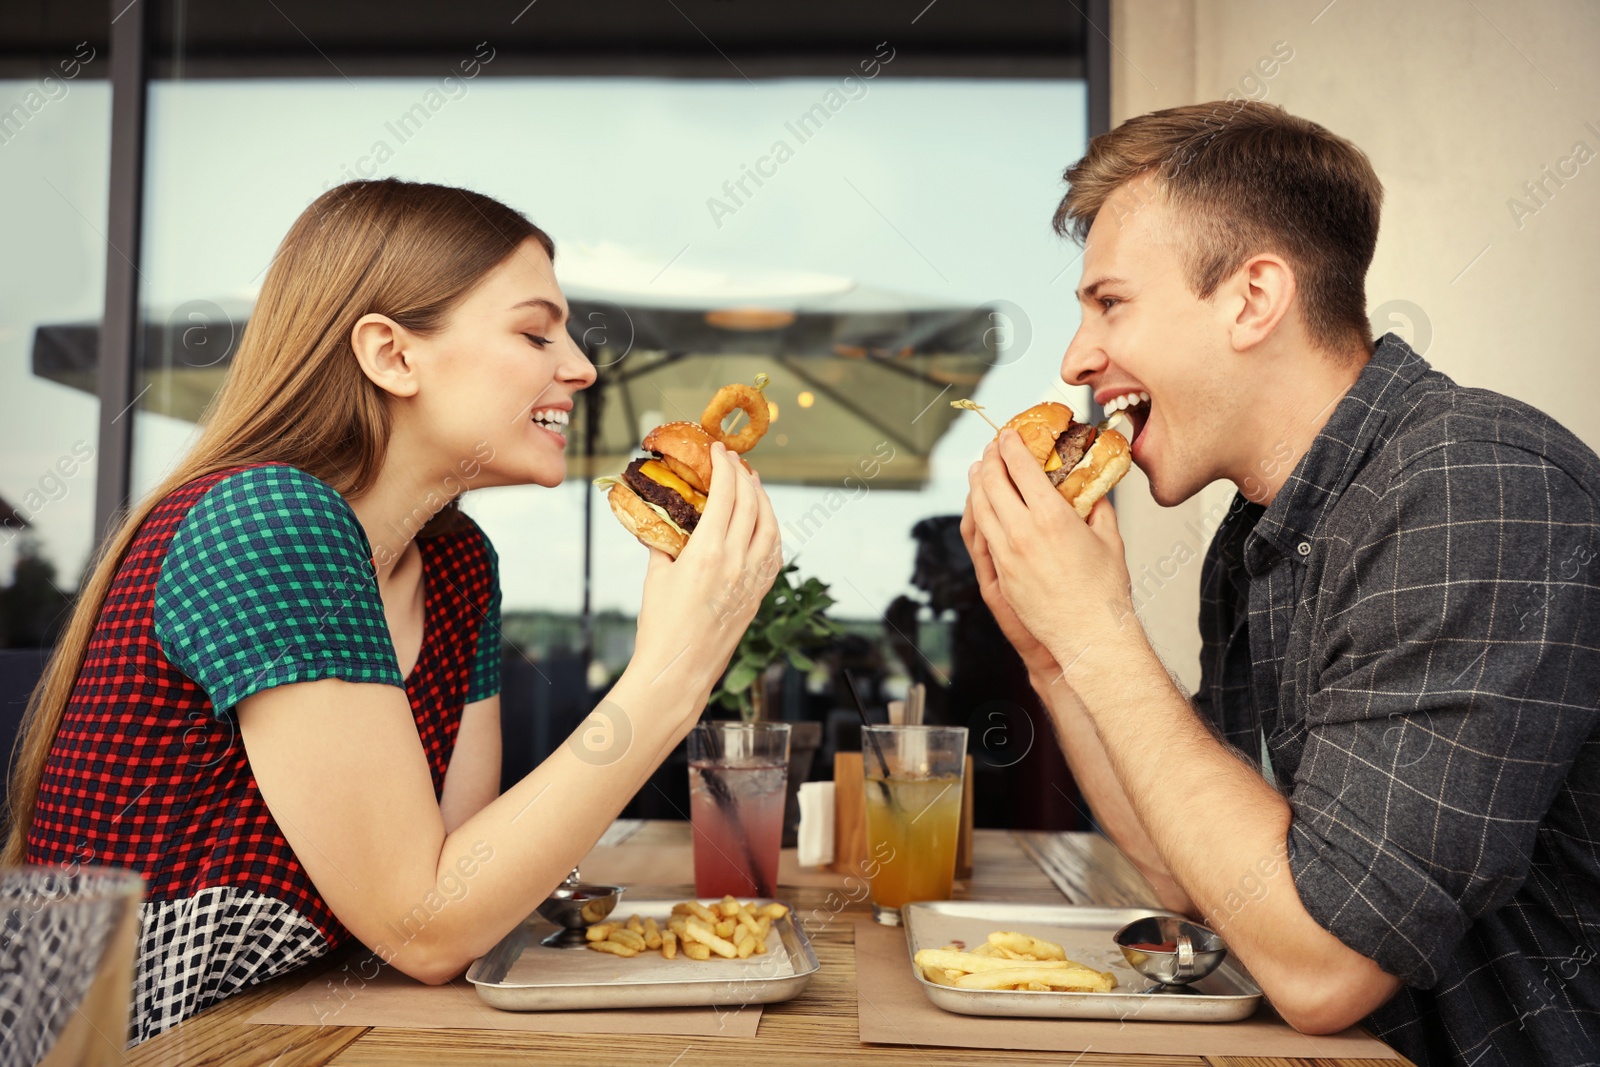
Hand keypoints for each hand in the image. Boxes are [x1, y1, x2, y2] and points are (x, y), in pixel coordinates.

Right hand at [632, 442, 781, 700]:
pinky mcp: (758, 595)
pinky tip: (763, 522)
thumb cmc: (661, 626)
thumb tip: (663, 521)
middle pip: (752, 504)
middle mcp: (736, 562)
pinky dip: (770, 530)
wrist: (680, 669)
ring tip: (753, 485)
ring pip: (770, 527)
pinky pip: (773, 553)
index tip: (719, 450)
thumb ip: (663, 543)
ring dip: (764, 500)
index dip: (725, 467)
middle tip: (735, 461)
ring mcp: (752, 579)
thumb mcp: (656, 575)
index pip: (726, 495)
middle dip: (745, 476)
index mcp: (708, 552)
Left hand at [965, 430, 1136, 678]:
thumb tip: (1093, 490)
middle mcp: (1022, 533)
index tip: (1008, 433)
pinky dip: (978, 514)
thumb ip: (1098, 509)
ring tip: (979, 470)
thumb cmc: (1105, 592)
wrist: (1090, 635)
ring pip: (979, 508)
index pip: (1021, 468)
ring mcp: (1007, 555)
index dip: (1011, 445)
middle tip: (992, 447)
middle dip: (989, 459)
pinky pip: (981, 536)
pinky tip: (981, 508)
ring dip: (976, 484)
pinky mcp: (1001, 575)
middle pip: (992, 483)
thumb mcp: (1110, 539)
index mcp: (1052, 517)